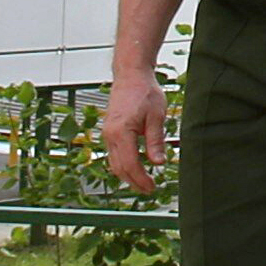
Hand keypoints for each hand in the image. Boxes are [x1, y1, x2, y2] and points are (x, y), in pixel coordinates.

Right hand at [102, 74, 169, 196]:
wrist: (131, 76)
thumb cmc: (145, 92)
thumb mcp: (156, 117)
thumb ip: (156, 141)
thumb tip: (159, 162)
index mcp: (121, 132)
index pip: (130, 164)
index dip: (141, 179)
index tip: (153, 187)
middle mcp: (109, 135)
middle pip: (119, 167)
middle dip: (134, 182)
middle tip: (150, 190)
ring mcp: (107, 133)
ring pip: (114, 163)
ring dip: (128, 175)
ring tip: (144, 183)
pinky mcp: (109, 131)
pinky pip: (114, 154)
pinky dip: (124, 165)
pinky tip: (136, 168)